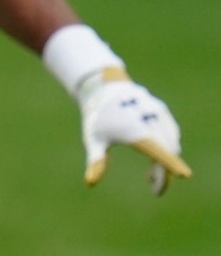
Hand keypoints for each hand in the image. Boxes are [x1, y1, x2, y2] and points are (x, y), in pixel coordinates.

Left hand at [78, 67, 192, 194]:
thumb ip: (96, 161)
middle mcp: (148, 119)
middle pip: (168, 151)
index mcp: (133, 129)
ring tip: (151, 177)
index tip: (184, 175)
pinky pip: (171, 133)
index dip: (171, 163)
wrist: (103, 87)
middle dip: (165, 173)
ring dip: (167, 162)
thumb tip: (89, 183)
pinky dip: (168, 148)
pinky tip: (157, 160)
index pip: (156, 149)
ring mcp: (157, 113)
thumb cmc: (96, 117)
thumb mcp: (93, 139)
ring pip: (171, 143)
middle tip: (154, 188)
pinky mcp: (161, 110)